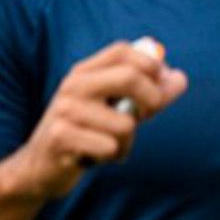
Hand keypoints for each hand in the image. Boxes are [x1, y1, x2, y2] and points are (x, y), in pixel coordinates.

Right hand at [9, 39, 187, 201]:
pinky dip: (111, 157)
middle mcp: (73, 85)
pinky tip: (93, 158)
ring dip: (127, 143)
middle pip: (129, 77)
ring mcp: (65, 111)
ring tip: (108, 146)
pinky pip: (109, 147)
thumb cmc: (86, 134)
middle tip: (146, 117)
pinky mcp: (60, 138)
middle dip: (152, 100)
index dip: (151, 64)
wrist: (39, 168)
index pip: (123, 51)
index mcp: (84, 72)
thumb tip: (180, 78)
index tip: (161, 84)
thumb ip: (149, 94)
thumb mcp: (116, 110)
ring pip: (125, 124)